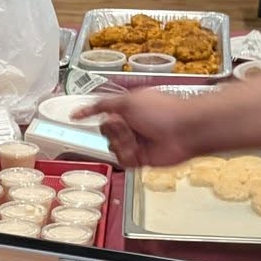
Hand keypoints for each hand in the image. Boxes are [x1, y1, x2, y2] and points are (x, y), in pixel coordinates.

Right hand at [88, 88, 223, 169]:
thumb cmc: (164, 111)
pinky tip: (139, 151)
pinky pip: (123, 160)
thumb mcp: (129, 100)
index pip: (102, 110)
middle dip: (113, 129)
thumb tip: (85, 106)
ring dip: (122, 143)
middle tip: (125, 126)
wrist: (185, 132)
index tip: (75, 117)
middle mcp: (130, 124)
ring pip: (112, 147)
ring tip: (136, 139)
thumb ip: (104, 103)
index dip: (89, 114)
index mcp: (127, 107)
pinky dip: (128, 155)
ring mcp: (135, 142)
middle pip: (105, 131)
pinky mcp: (140, 158)